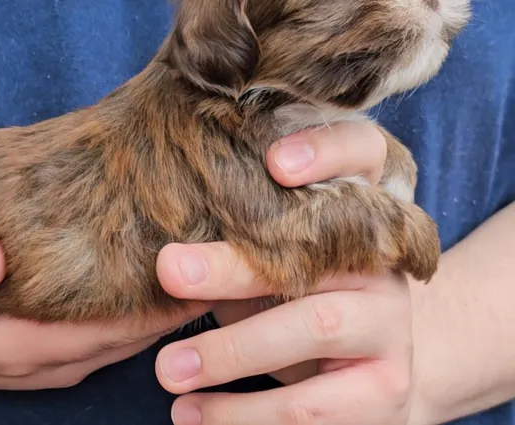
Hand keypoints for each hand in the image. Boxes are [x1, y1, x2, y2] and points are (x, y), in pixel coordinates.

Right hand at [0, 234, 208, 392]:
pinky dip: (138, 308)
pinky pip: (106, 329)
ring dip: (165, 307)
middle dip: (179, 305)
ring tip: (211, 262)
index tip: (209, 267)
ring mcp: (52, 357)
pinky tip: (159, 274)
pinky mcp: (48, 345)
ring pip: (124, 334)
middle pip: (131, 334)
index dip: (162, 305)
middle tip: (231, 259)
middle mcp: (50, 360)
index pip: (111, 329)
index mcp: (22, 349)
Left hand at [154, 120, 411, 423]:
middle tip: (168, 270)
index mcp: (361, 212)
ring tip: (168, 371)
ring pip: (312, 330)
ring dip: (228, 353)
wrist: (362, 376)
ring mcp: (391, 328)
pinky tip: (193, 415)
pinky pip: (310, 409)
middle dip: (233, 267)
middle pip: (316, 257)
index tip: (274, 163)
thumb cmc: (290, 301)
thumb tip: (155, 242)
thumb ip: (234, 239)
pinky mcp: (385, 392)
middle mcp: (384, 264)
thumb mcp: (268, 262)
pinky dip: (242, 414)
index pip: (365, 152)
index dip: (327, 151)